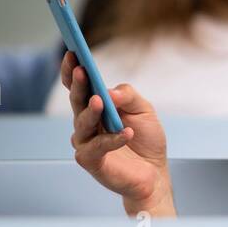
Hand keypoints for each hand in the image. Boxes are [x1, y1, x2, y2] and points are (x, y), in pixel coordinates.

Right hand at [62, 51, 175, 216]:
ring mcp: (87, 143)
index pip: (79, 87)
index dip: (73, 71)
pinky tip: (127, 133)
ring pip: (82, 124)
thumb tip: (110, 92)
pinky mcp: (92, 162)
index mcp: (95, 108)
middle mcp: (86, 124)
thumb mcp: (144, 109)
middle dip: (78, 85)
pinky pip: (96, 148)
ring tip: (101, 101)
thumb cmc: (146, 140)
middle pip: (77, 101)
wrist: (155, 174)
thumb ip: (128, 96)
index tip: (72, 53)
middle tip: (81, 70)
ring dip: (91, 111)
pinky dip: (112, 140)